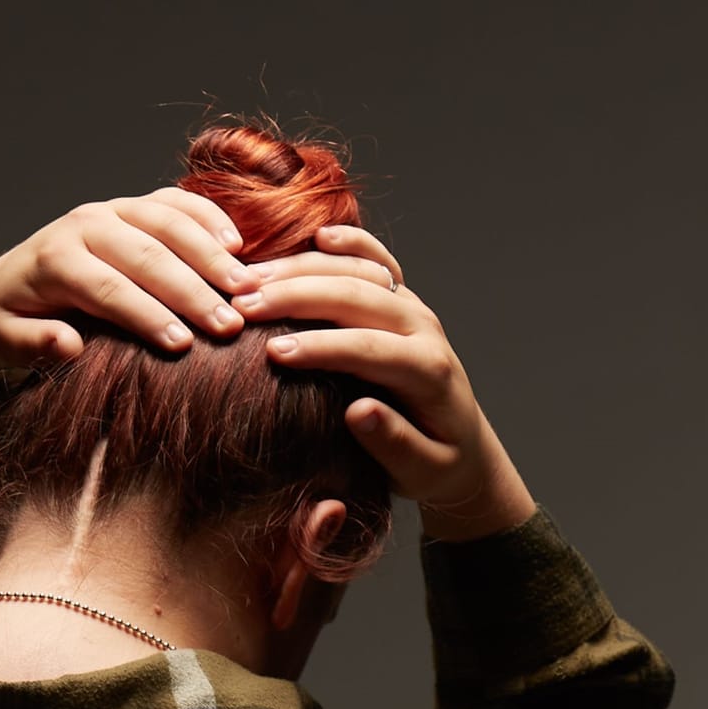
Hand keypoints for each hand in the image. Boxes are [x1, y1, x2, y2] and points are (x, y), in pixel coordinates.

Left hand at [0, 187, 259, 372]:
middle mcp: (85, 224)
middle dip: (192, 291)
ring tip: (245, 287)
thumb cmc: (14, 321)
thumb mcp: (8, 341)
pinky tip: (238, 246)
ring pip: (167, 223)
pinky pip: (175, 202)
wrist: (6, 286)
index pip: (109, 287)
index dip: (147, 316)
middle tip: (230, 324)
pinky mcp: (133, 207)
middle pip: (147, 255)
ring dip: (211, 255)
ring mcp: (112, 210)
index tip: (183, 346)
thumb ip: (34, 345)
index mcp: (55, 259)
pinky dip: (208, 218)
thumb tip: (68, 345)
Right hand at [230, 225, 535, 538]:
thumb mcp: (422, 472)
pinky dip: (350, 244)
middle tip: (243, 305)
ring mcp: (413, 309)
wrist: (464, 451)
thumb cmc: (436, 468)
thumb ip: (393, 444)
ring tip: (250, 279)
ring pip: (359, 271)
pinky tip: (317, 236)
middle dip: (298, 297)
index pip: (369, 349)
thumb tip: (357, 412)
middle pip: (358, 297)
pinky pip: (378, 261)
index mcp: (428, 372)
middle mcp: (423, 330)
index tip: (274, 352)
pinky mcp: (402, 301)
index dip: (321, 347)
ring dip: (304, 269)